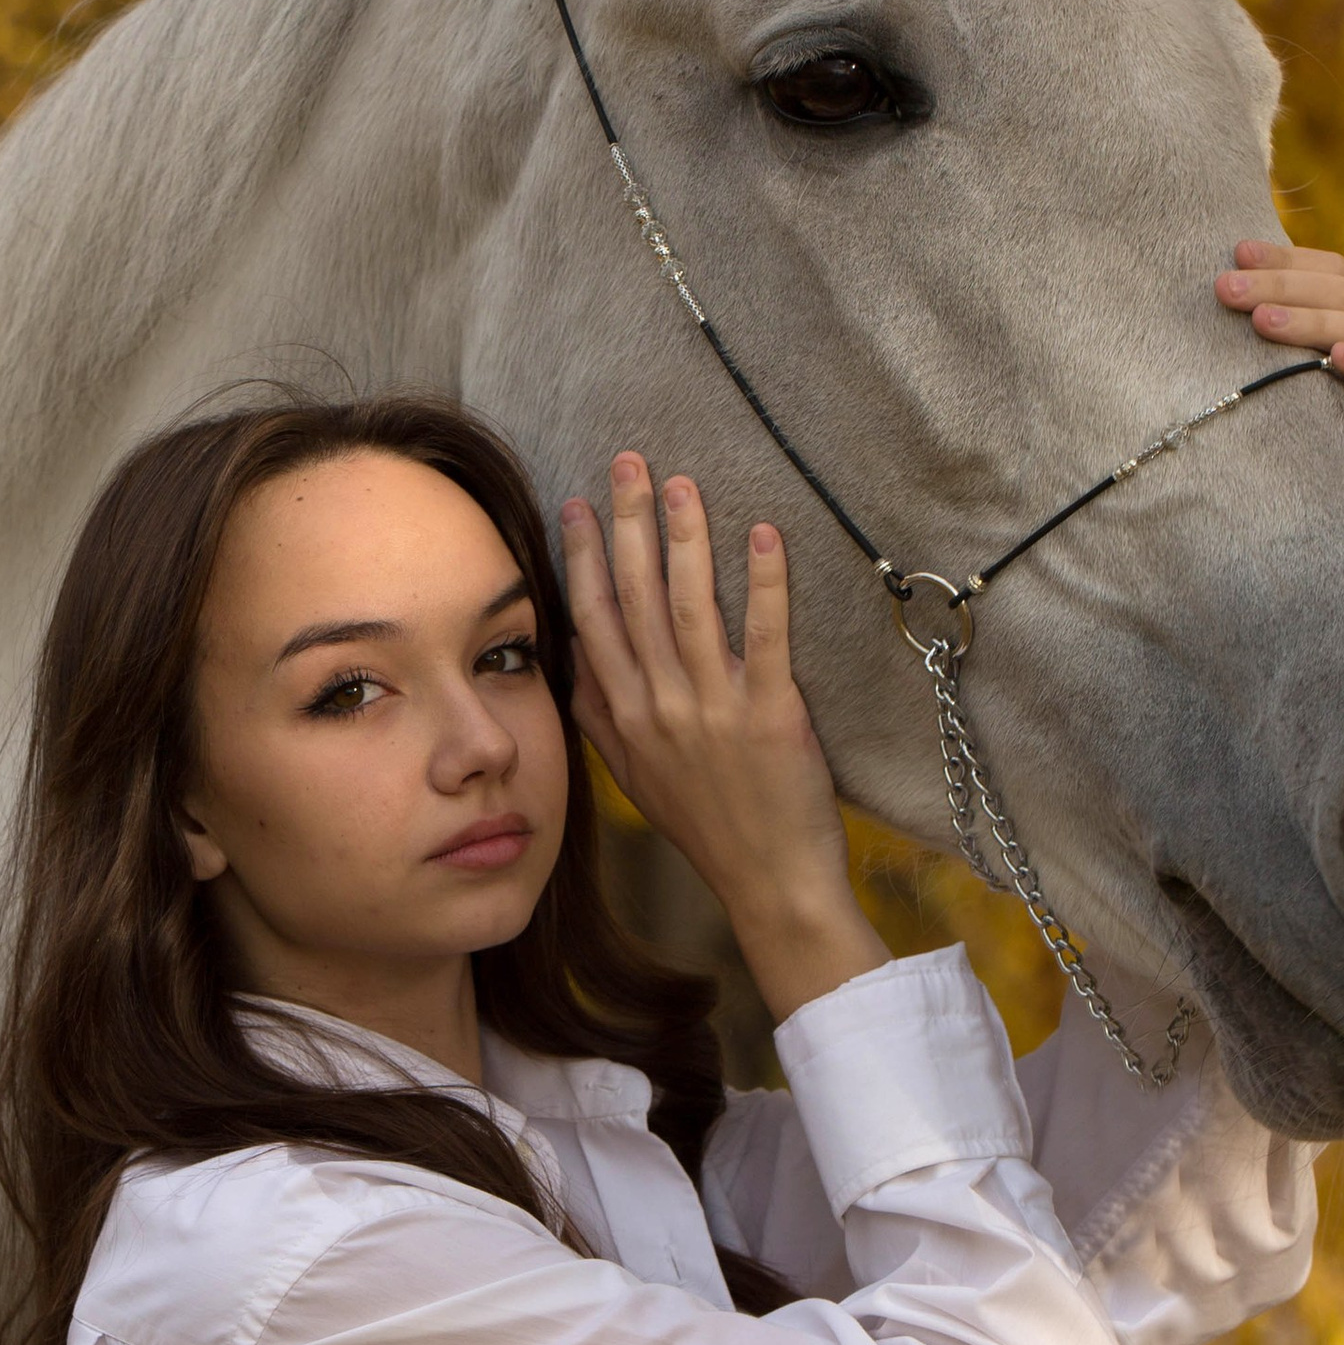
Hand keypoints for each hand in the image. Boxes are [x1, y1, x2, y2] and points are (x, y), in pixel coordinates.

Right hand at [560, 455, 887, 1020]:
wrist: (768, 881)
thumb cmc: (706, 825)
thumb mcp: (634, 774)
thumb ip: (600, 715)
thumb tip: (572, 658)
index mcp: (626, 716)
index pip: (593, 622)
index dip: (582, 559)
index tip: (575, 504)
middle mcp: (661, 707)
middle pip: (636, 600)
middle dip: (628, 525)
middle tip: (628, 463)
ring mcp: (714, 710)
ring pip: (692, 608)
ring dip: (686, 540)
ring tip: (682, 485)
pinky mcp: (771, 716)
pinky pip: (766, 638)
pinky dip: (764, 584)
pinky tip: (763, 535)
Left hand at [1215, 240, 1343, 478]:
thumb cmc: (1323, 444)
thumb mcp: (1291, 391)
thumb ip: (1269, 352)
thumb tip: (1215, 307)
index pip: (1333, 273)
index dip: (1286, 259)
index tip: (1236, 252)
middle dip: (1281, 287)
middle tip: (1226, 288)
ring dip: (1314, 323)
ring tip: (1262, 322)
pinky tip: (1338, 359)